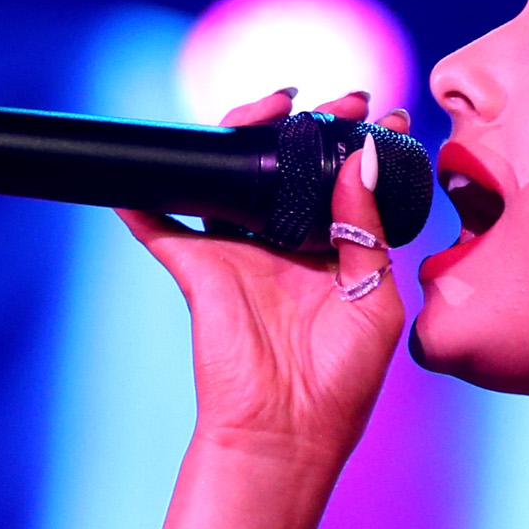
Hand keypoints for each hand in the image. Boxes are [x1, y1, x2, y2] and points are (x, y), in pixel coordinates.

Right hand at [119, 88, 405, 462]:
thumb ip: (365, 226)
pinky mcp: (198, 265)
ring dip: (242, 130)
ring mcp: (239, 250)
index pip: (344, 182)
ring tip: (271, 106)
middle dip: (310, 123)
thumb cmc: (342, 377)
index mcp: (335, 252)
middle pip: (286, 165)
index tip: (386, 114)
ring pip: (230, 173)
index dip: (360, 143)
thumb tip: (361, 157)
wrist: (287, 429)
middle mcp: (285, 244)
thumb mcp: (374, 296)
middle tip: (341, 100)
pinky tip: (142, 164)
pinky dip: (143, 194)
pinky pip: (161, 221)